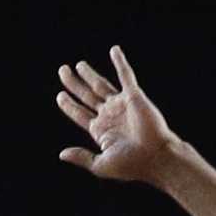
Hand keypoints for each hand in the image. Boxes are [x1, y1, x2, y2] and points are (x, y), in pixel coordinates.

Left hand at [55, 46, 182, 184]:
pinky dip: (120, 62)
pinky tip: (114, 50)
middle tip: (62, 70)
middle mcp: (109, 115)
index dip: (69, 105)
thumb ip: (82, 157)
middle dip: (74, 84)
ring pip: (100, 85)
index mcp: (101, 130)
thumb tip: (62, 154)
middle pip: (87, 96)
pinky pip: (125, 76)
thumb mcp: (101, 164)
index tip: (60, 96)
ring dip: (89, 74)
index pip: (80, 114)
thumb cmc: (132, 165)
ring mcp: (121, 105)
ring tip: (78, 65)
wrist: (156, 157)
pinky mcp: (134, 96)